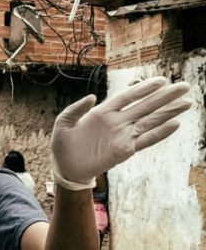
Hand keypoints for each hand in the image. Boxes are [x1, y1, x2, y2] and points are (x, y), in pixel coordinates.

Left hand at [50, 77, 190, 189]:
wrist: (66, 169)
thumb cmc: (62, 146)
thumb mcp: (63, 124)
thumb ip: (75, 109)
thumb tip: (92, 97)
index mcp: (102, 113)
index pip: (127, 97)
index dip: (143, 88)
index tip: (161, 80)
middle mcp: (117, 122)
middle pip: (145, 106)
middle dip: (165, 96)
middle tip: (184, 86)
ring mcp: (123, 136)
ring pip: (150, 121)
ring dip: (169, 112)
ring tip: (187, 102)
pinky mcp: (125, 151)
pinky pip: (146, 140)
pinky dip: (160, 133)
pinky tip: (175, 124)